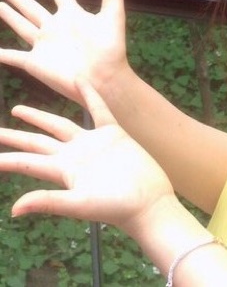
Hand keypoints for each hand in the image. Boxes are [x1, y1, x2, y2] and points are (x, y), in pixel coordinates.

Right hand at [0, 0, 127, 102]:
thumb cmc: (111, 49)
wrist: (105, 79)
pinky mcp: (36, 63)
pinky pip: (14, 57)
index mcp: (72, 15)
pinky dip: (2, 54)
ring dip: (9, 16)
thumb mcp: (113, 15)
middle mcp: (55, 27)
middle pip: (32, 8)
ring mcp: (44, 44)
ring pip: (21, 26)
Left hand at [0, 79, 174, 233]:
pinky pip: (98, 109)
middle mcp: (73, 156)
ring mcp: (92, 143)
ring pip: (60, 125)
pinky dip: (89, 95)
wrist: (149, 200)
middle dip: (16, 136)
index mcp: (63, 171)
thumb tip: (14, 210)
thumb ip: (49, 202)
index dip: (8, 158)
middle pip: (38, 142)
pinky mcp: (113, 133)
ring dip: (40, 118)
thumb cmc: (116, 206)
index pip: (28, 162)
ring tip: (18, 110)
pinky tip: (79, 81)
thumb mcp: (80, 205)